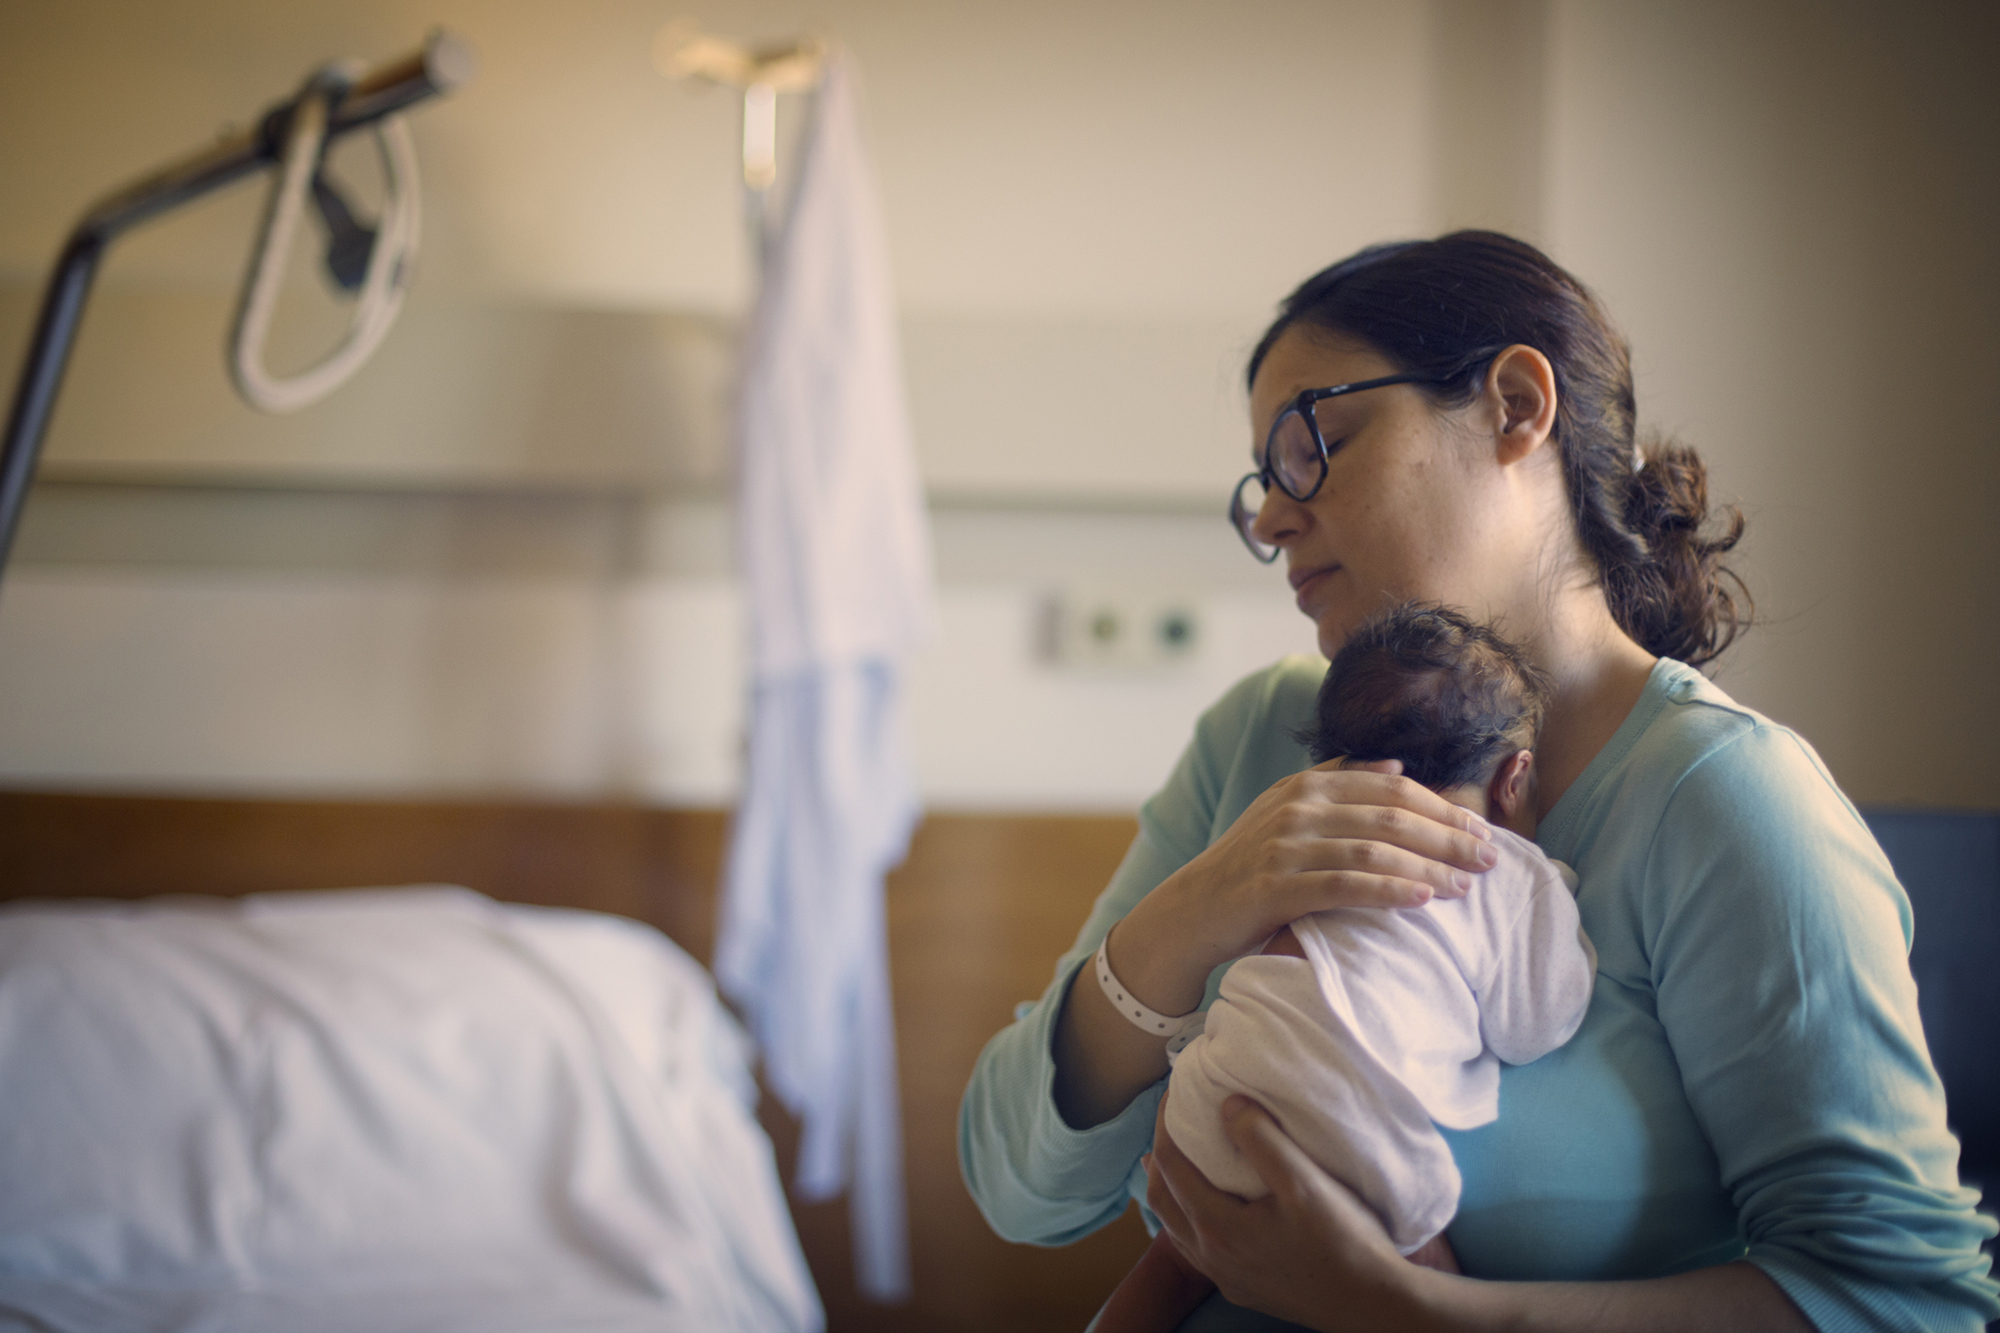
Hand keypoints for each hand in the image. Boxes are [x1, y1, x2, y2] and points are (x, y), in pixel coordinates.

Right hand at [1115, 760, 1498, 1013]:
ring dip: (1428, 866)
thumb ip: (1336, 783)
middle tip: (1490, 858)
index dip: (1441, 806)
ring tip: (1466, 885)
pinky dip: (1389, 890)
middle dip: (1447, 836)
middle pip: (1390, 816)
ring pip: (1374, 850)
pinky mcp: (1276, 887)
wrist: (1191, 909)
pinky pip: (1345, 885)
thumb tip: (1394, 764)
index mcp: (1305, 787)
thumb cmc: (1249, 865)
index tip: (1481, 829)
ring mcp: (1284, 847)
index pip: (1389, 788)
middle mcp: (1296, 809)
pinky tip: (1423, 900)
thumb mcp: (1285, 813)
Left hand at [1144, 1091, 1427, 1331]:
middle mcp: (1211, 1257)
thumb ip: (1262, 1140)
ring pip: (1175, 1227)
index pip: (1170, 1164)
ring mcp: (1225, 1277)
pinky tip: (1207, 1208)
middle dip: (1160, 1156)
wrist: (1374, 1304)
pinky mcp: (1243, 1288)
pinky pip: (1195, 1249)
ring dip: (1171, 1189)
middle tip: (1172, 1122)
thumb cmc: (1344, 1242)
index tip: (1173, 1093)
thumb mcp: (1304, 1182)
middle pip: (1161, 1198)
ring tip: (1178, 1159)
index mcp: (1217, 1228)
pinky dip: (1188, 1217)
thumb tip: (1227, 1105)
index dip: (1165, 1124)